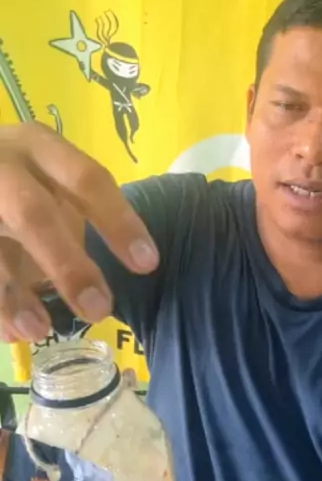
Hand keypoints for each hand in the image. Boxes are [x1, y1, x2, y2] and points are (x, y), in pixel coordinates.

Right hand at [0, 123, 158, 341]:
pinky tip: (9, 333)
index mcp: (39, 147)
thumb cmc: (14, 180)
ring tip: (40, 331)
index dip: (118, 221)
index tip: (147, 264)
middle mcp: (1, 164)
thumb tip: (120, 276)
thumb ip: (74, 217)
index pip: (86, 180)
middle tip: (99, 310)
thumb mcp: (46, 181)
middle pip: (34, 214)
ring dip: (14, 296)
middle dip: (67, 266)